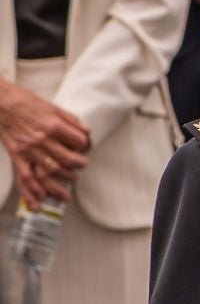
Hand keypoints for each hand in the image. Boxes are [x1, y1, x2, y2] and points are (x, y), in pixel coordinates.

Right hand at [0, 79, 88, 208]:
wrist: (1, 102)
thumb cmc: (26, 103)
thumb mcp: (53, 107)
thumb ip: (71, 121)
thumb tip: (88, 132)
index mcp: (53, 126)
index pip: (78, 142)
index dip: (84, 146)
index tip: (85, 148)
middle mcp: (42, 140)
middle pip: (66, 161)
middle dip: (78, 167)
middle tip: (81, 168)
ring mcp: (28, 150)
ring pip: (48, 173)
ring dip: (59, 185)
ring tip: (67, 190)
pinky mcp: (17, 156)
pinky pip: (24, 176)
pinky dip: (31, 191)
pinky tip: (38, 201)